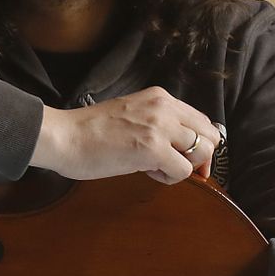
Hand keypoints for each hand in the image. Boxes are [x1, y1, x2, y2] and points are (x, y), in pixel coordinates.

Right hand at [30, 87, 220, 183]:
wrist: (64, 136)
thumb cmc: (90, 132)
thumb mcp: (132, 115)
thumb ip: (157, 124)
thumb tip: (180, 147)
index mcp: (160, 98)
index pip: (201, 120)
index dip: (201, 143)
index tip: (189, 159)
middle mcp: (165, 107)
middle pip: (211, 135)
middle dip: (200, 157)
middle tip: (176, 167)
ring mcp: (160, 126)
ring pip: (202, 152)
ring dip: (184, 167)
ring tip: (156, 167)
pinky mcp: (153, 148)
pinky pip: (183, 170)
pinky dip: (170, 178)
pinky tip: (148, 172)